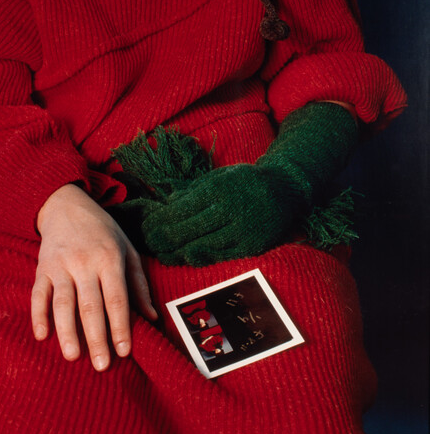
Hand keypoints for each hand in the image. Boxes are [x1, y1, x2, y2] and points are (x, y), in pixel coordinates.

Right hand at [32, 184, 156, 370]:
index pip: (117, 297)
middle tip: (102, 366)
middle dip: (96, 337)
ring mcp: (60, 265)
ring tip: (73, 356)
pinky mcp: (41, 268)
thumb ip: (139, 284)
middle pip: (90, 304)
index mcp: (110, 258)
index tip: (124, 351)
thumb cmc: (103, 231)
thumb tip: (152, 318)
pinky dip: (38, 315)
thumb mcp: (127, 249)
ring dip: (67, 331)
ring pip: (63, 302)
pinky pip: (38, 294)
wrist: (66, 205)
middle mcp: (84, 262)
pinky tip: (42, 336)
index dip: (120, 325)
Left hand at [141, 163, 294, 265]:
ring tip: (162, 255)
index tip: (147, 226)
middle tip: (149, 243)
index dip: (162, 220)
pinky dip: (201, 257)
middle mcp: (229, 210)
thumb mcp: (220, 176)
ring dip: (179, 252)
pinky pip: (221, 255)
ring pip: (203, 245)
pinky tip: (187, 257)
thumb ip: (195, 190)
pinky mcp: (251, 246)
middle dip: (165, 238)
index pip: (183, 208)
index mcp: (218, 189)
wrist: (286, 190)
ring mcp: (241, 230)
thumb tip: (169, 202)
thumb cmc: (246, 181)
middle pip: (190, 229)